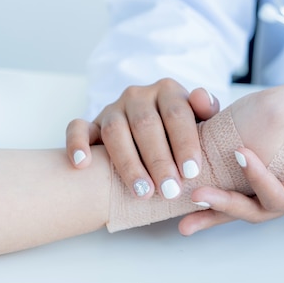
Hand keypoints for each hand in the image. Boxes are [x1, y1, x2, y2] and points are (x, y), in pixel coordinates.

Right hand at [65, 79, 219, 199]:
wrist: (153, 127)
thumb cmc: (180, 129)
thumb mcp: (200, 118)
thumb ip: (206, 109)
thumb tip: (203, 98)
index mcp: (167, 90)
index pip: (177, 114)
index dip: (185, 143)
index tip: (191, 172)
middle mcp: (138, 95)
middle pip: (146, 126)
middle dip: (159, 161)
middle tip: (170, 190)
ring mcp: (112, 108)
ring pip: (115, 132)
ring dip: (129, 164)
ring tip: (143, 192)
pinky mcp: (91, 123)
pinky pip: (77, 128)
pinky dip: (77, 144)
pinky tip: (83, 165)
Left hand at [178, 125, 283, 234]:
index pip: (283, 198)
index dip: (262, 181)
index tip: (243, 155)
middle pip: (256, 209)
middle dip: (225, 204)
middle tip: (197, 193)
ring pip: (246, 203)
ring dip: (215, 207)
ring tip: (187, 201)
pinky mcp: (274, 174)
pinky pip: (245, 186)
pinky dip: (221, 186)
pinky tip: (196, 181)